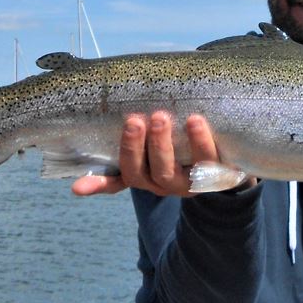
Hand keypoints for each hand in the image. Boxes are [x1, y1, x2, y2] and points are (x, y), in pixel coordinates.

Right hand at [71, 112, 219, 197]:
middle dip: (137, 147)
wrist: (227, 167)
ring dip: (164, 144)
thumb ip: (122, 159)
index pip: (121, 178)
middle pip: (145, 172)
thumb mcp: (151, 156)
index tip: (81, 181)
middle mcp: (165, 184)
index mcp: (146, 178)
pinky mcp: (215, 175)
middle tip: (136, 121)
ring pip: (171, 171)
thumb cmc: (179, 152)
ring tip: (162, 116)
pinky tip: (195, 121)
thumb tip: (76, 186)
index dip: (100, 181)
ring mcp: (190, 183)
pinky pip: (206, 161)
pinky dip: (200, 141)